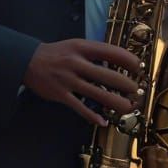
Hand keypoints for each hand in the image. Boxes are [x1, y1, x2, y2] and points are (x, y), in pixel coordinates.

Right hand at [23, 39, 141, 125]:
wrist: (28, 61)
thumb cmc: (58, 53)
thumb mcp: (76, 45)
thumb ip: (95, 53)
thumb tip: (119, 61)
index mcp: (82, 48)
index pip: (111, 52)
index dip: (128, 60)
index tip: (139, 67)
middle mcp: (76, 63)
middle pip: (107, 76)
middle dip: (126, 84)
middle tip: (137, 90)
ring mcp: (69, 80)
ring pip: (97, 94)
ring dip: (115, 102)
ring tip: (129, 107)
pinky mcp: (61, 95)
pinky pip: (80, 107)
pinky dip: (92, 116)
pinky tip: (103, 122)